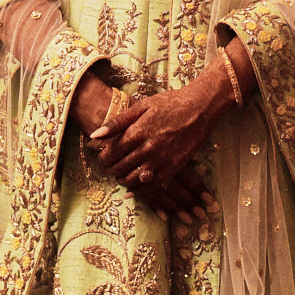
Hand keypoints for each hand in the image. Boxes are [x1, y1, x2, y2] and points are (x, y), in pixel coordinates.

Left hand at [72, 72, 212, 221]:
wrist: (199, 108)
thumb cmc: (170, 103)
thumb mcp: (142, 106)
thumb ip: (117, 122)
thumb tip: (95, 135)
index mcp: (137, 132)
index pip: (110, 154)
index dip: (103, 158)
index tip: (103, 157)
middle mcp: (147, 149)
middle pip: (119, 168)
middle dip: (111, 169)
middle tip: (111, 167)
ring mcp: (161, 160)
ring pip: (133, 179)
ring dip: (123, 180)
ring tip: (121, 175)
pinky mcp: (173, 167)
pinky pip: (151, 186)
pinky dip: (139, 190)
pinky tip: (133, 190)